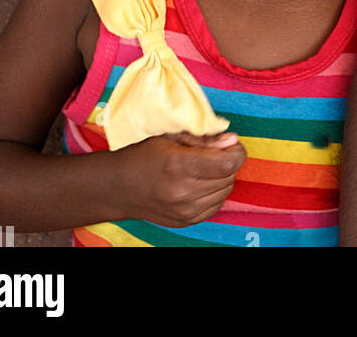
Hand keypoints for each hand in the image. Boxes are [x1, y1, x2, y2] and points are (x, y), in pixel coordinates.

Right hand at [111, 130, 247, 227]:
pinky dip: (215, 192)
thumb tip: (232, 141)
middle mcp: (184, 193)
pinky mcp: (187, 221)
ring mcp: (185, 211)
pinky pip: (217, 205)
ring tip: (204, 167)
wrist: (120, 187)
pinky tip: (200, 182)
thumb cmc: (145, 155)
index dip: (236, 151)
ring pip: (225, 191)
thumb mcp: (172, 136)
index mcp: (179, 166)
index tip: (230, 143)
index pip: (227, 163)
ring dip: (222, 177)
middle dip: (228, 161)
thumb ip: (204, 139)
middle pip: (229, 176)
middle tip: (215, 152)